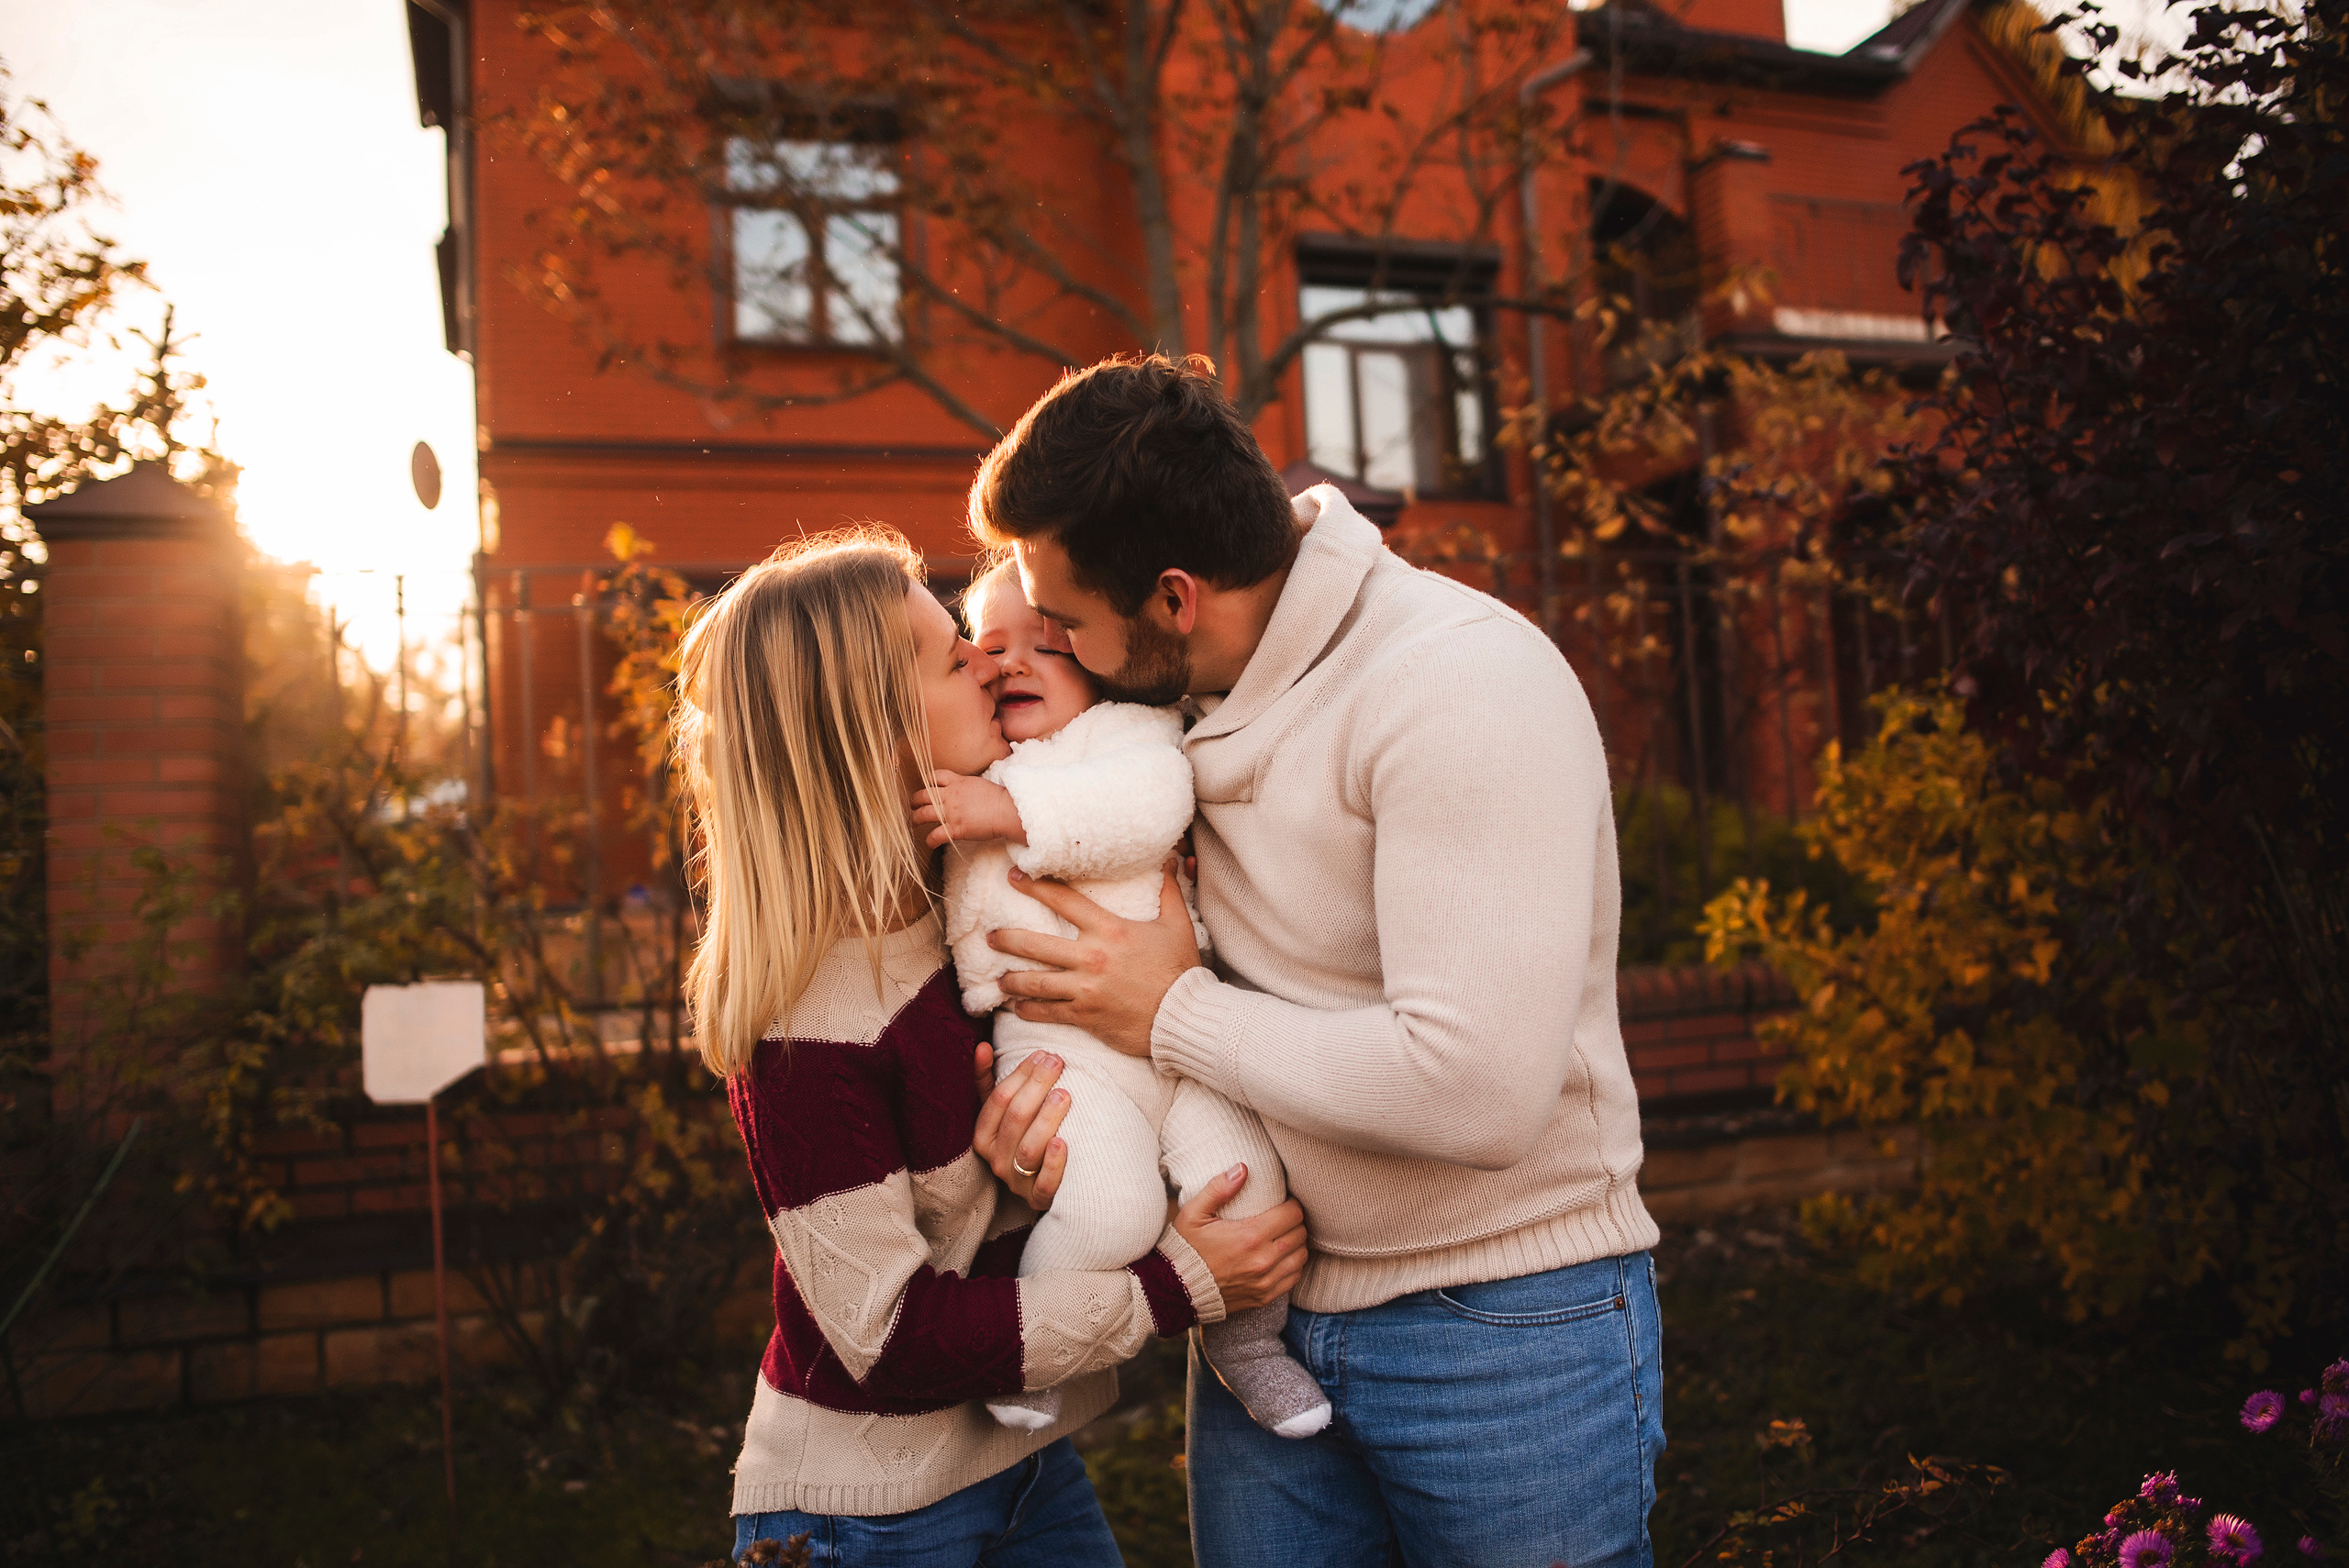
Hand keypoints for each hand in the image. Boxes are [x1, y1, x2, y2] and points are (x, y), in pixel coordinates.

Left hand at [911, 771, 1025, 849]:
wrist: (1006, 810)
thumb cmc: (999, 798)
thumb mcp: (979, 784)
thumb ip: (966, 786)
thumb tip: (964, 790)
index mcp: (958, 782)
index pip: (935, 776)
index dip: (926, 781)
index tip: (925, 786)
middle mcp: (951, 795)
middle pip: (924, 794)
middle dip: (915, 800)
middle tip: (914, 805)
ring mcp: (951, 812)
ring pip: (923, 813)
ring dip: (915, 818)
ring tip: (914, 822)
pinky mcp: (955, 828)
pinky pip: (935, 835)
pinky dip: (929, 840)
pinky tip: (929, 843)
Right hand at [973, 1050, 1069, 1209]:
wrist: (1047, 1187)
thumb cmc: (1023, 1139)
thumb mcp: (1002, 1112)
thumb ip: (988, 1083)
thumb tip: (982, 1047)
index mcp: (983, 1137)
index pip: (998, 1100)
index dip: (1021, 1075)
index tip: (1043, 1054)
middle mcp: (995, 1161)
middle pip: (1015, 1119)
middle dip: (1037, 1086)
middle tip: (1058, 1063)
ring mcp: (1016, 1183)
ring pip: (1028, 1149)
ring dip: (1046, 1119)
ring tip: (1065, 1094)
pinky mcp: (1039, 1199)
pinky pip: (1044, 1184)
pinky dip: (1053, 1163)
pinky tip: (1063, 1141)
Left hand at [990, 862, 1204, 1056]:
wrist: (1184, 1016)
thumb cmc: (1180, 970)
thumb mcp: (1178, 925)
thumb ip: (1169, 891)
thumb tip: (1172, 859)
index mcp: (1110, 929)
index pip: (1063, 900)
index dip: (1035, 886)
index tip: (1013, 877)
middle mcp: (1091, 957)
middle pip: (1035, 944)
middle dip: (1007, 939)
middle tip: (989, 937)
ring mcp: (1085, 988)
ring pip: (1035, 982)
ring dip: (1012, 980)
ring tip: (999, 979)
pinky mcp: (1085, 1015)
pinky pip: (1048, 1012)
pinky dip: (1028, 1011)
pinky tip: (1016, 1009)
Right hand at [1175, 1165, 1308, 1314]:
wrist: (1177, 1291)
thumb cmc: (1185, 1249)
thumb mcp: (1194, 1213)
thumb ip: (1218, 1189)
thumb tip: (1243, 1168)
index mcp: (1250, 1236)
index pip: (1293, 1214)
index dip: (1291, 1204)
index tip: (1282, 1202)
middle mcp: (1263, 1260)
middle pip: (1300, 1234)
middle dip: (1294, 1221)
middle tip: (1282, 1217)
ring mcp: (1266, 1281)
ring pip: (1301, 1256)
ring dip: (1296, 1243)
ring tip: (1283, 1235)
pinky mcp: (1265, 1297)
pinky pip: (1294, 1277)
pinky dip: (1292, 1265)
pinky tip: (1280, 1257)